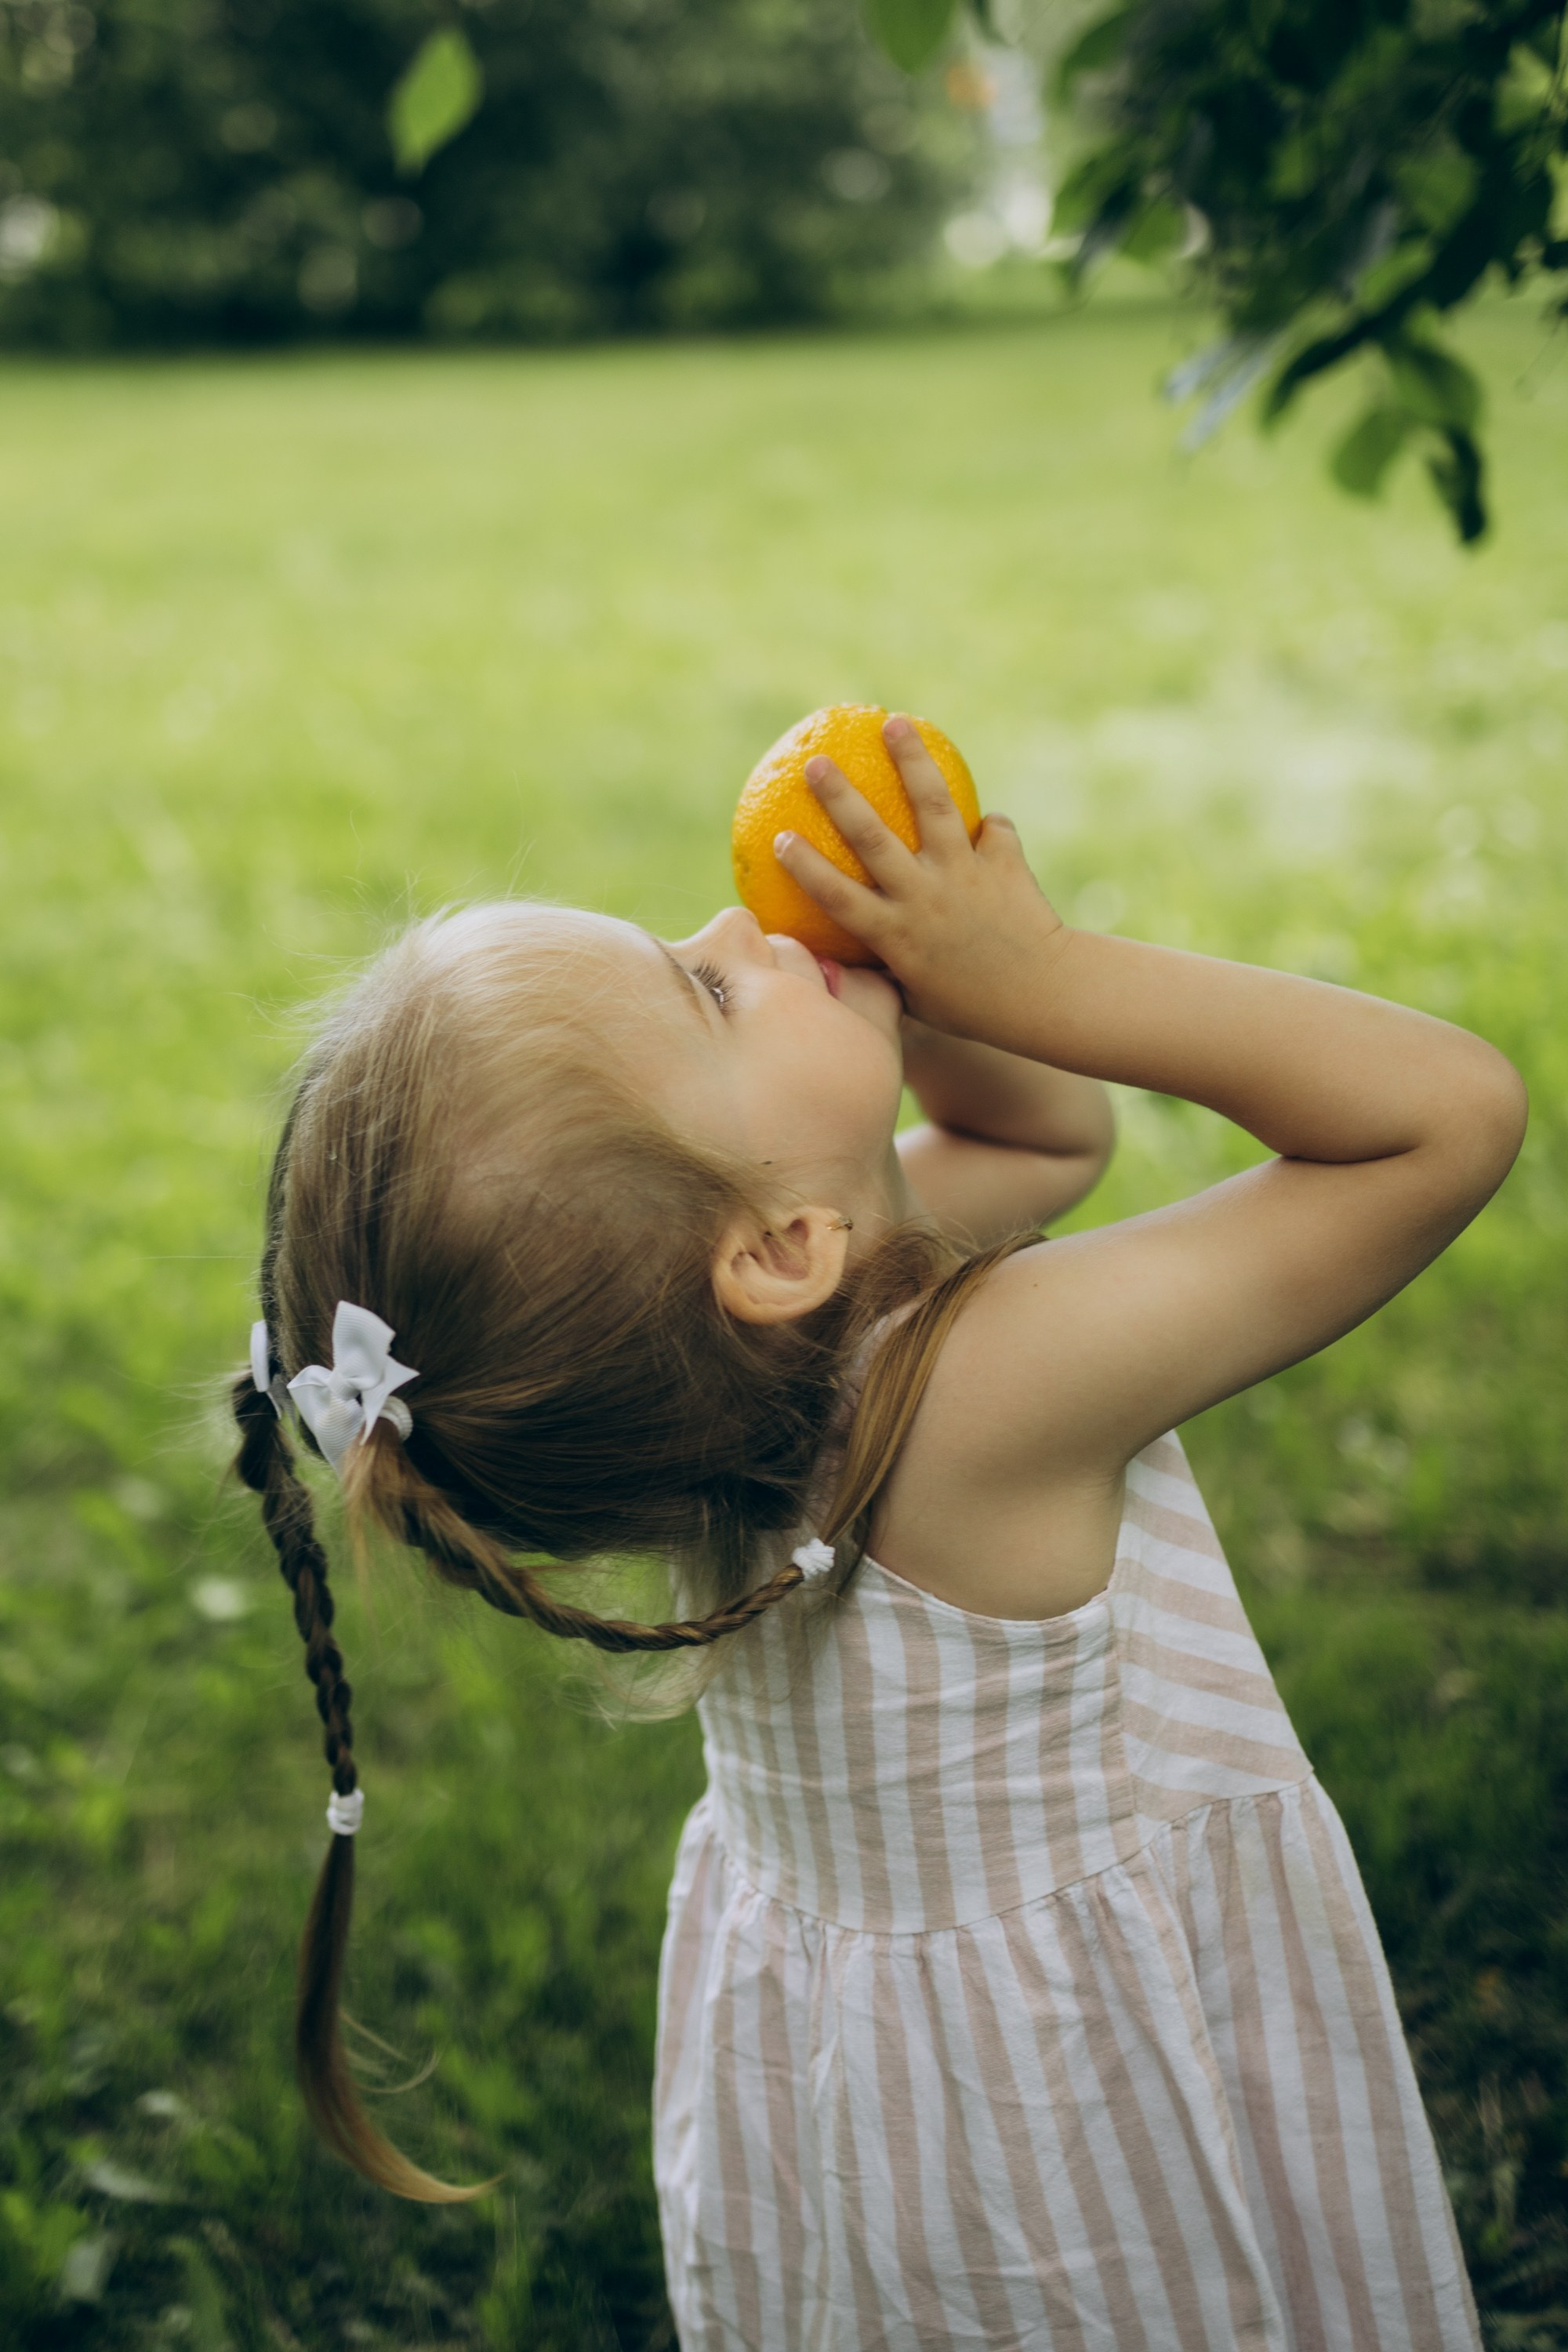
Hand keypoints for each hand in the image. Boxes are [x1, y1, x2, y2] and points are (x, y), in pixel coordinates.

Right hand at [775, 716, 1067, 1046]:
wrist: (1043, 996)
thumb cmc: (974, 1009)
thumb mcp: (919, 1003)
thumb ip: (888, 978)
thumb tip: (856, 968)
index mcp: (894, 934)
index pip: (836, 895)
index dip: (805, 866)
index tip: (779, 838)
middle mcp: (922, 897)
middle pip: (872, 835)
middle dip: (838, 795)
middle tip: (814, 761)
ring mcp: (963, 875)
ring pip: (933, 805)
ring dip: (912, 759)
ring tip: (895, 723)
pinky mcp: (1003, 863)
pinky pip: (995, 831)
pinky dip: (993, 827)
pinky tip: (991, 824)